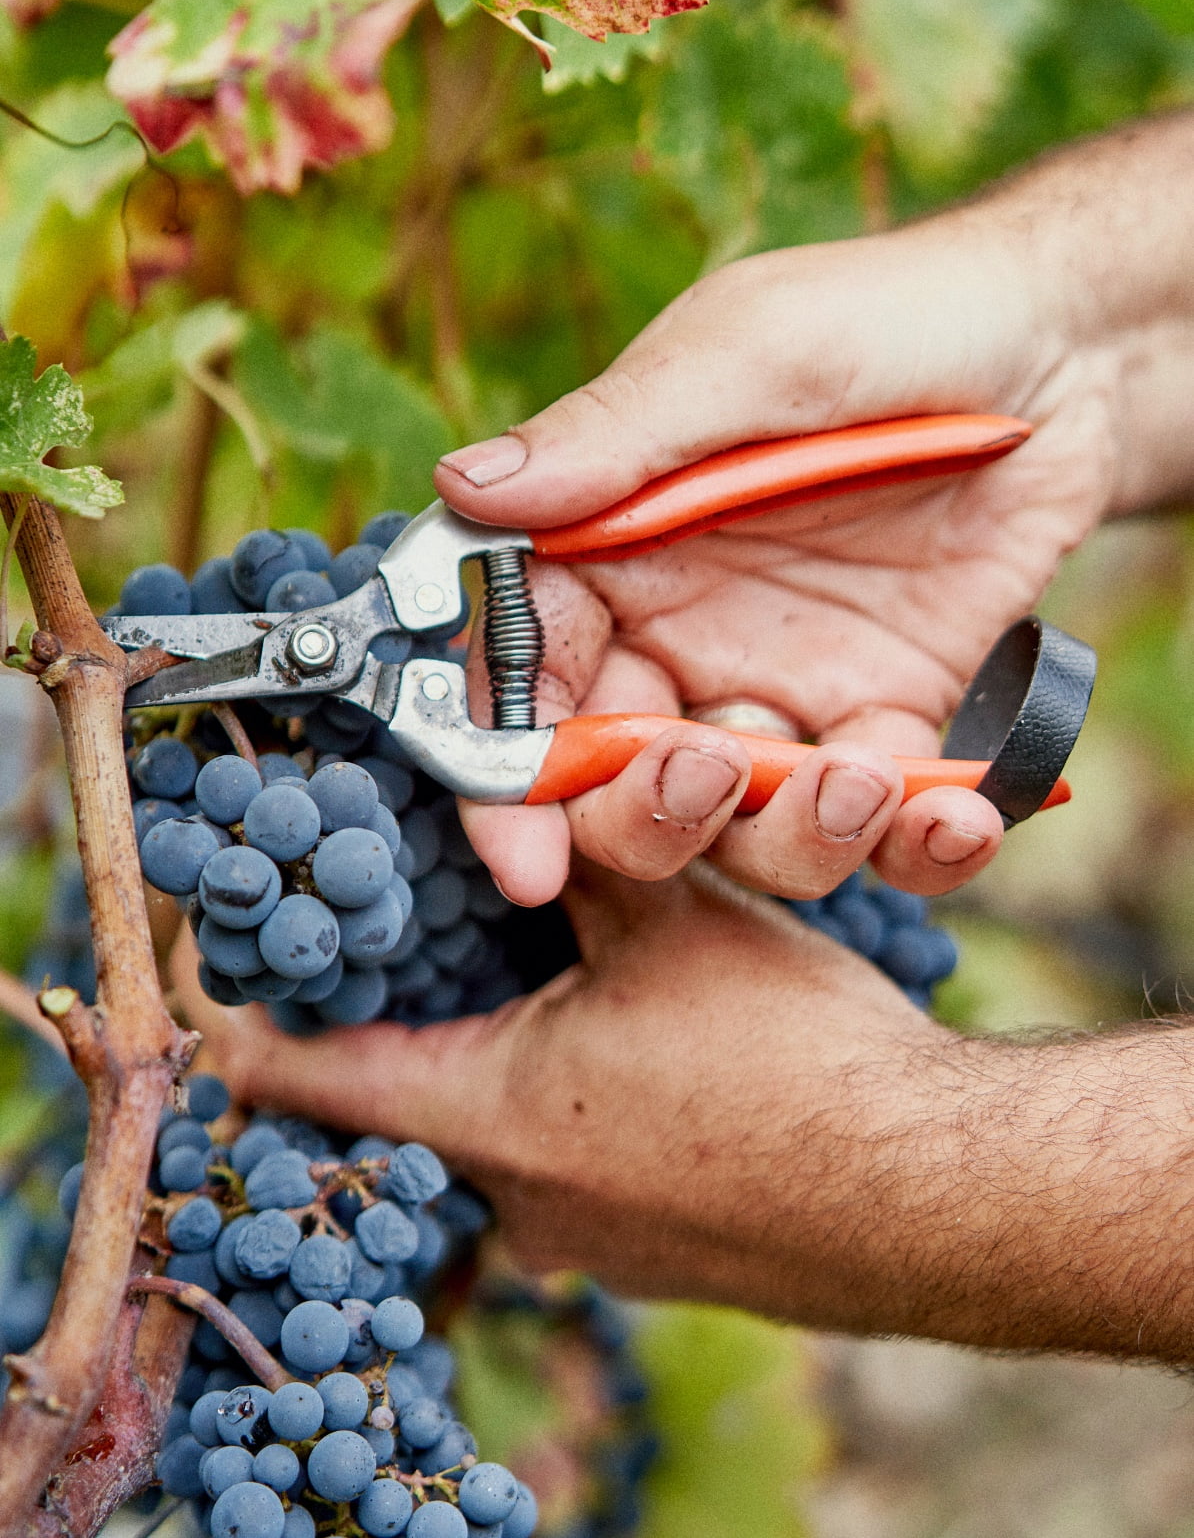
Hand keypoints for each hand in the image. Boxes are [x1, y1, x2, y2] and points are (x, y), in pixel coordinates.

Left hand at [173, 867, 1193, 1360]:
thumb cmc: (800, 1061)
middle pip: (402, 1101)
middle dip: (411, 1009)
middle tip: (426, 930)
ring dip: (511, 1049)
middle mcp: (515, 1205)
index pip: (297, 1077)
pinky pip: (578, 1164)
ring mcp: (586, 1245)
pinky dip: (583, 1095)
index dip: (257, 1008)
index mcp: (486, 1118)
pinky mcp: (655, 1252)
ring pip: (500, 1129)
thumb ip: (589, 846)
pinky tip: (651, 1040)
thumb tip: (534, 776)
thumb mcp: (678, 918)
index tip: (248, 954)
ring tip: (554, 970)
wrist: (944, 1198)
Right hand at [439, 216, 1116, 904]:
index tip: (524, 853)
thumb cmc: (887, 322)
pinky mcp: (890, 718)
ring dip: (791, 836)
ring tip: (865, 780)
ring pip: (746, 827)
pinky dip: (918, 843)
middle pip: (616, 783)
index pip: (525, 676)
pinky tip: (958, 814)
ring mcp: (786, 687)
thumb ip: (615, 437)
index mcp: (614, 549)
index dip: (507, 775)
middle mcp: (681, 636)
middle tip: (708, 777)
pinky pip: (884, 821)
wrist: (1060, 348)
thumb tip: (462, 485)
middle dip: (644, 817)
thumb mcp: (748, 355)